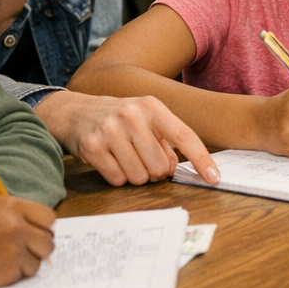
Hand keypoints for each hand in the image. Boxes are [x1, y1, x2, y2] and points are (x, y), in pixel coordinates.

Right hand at [0, 196, 55, 286]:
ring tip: (3, 260)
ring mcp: (13, 250)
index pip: (49, 219)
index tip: (35, 234)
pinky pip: (23, 276)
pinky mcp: (7, 272)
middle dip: (38, 249)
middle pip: (48, 242)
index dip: (43, 228)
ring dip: (25, 263)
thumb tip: (41, 229)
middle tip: (23, 251)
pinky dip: (12, 275)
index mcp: (13, 207)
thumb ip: (17, 215)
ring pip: (38, 262)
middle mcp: (17, 227)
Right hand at [36, 91, 219, 186]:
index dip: (201, 159)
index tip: (214, 178)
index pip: (184, 136)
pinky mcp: (92, 147)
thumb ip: (165, 138)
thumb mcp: (145, 117)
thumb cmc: (119, 118)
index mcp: (152, 107)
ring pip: (139, 177)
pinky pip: (117, 180)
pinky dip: (117, 177)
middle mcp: (132, 116)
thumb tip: (176, 168)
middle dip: (156, 171)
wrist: (74, 111)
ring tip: (126, 157)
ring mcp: (110, 131)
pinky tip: (111, 161)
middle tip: (144, 159)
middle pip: (160, 166)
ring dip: (136, 175)